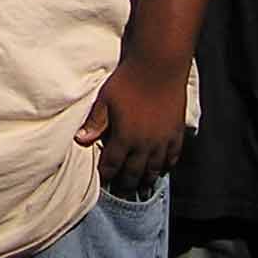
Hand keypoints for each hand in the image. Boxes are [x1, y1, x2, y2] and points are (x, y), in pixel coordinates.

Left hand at [75, 59, 186, 193]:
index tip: (103, 180)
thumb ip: (95, 123)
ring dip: (146, 179)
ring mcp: (163, 140)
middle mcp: (144, 144)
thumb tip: (80, 140)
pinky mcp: (176, 132)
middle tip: (122, 191)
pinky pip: (172, 156)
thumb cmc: (128, 80)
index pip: (112, 165)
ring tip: (141, 187)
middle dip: (126, 184)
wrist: (159, 66)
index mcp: (124, 138)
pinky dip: (166, 165)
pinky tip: (162, 168)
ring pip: (154, 168)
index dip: (106, 175)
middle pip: (133, 173)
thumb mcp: (105, 100)